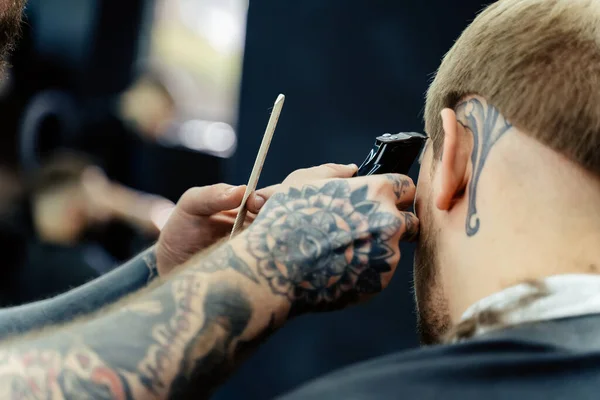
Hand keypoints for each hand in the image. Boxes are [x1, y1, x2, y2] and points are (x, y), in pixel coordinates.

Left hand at [155, 163, 358, 275]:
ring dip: (324, 226)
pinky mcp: (271, 269)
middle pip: (308, 206)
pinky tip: (330, 255)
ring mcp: (273, 246)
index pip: (294, 185)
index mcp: (257, 203)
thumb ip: (209, 196)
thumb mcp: (189, 209)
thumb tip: (241, 190)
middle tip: (353, 194)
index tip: (347, 171)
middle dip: (333, 196)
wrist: (174, 275)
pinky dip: (312, 257)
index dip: (322, 176)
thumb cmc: (181, 235)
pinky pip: (294, 260)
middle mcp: (270, 222)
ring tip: (348, 221)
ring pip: (305, 232)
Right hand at [235, 173, 418, 315]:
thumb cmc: (286, 220)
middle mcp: (390, 223)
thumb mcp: (303, 181)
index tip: (381, 200)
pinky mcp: (379, 283)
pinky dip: (364, 270)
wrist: (275, 270)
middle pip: (409, 220)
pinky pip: (378, 273)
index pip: (407, 187)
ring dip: (376, 248)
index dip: (393, 193)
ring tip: (341, 252)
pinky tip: (338, 268)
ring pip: (393, 249)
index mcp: (376, 192)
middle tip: (365, 228)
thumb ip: (335, 171)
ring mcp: (387, 256)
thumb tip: (353, 170)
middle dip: (394, 222)